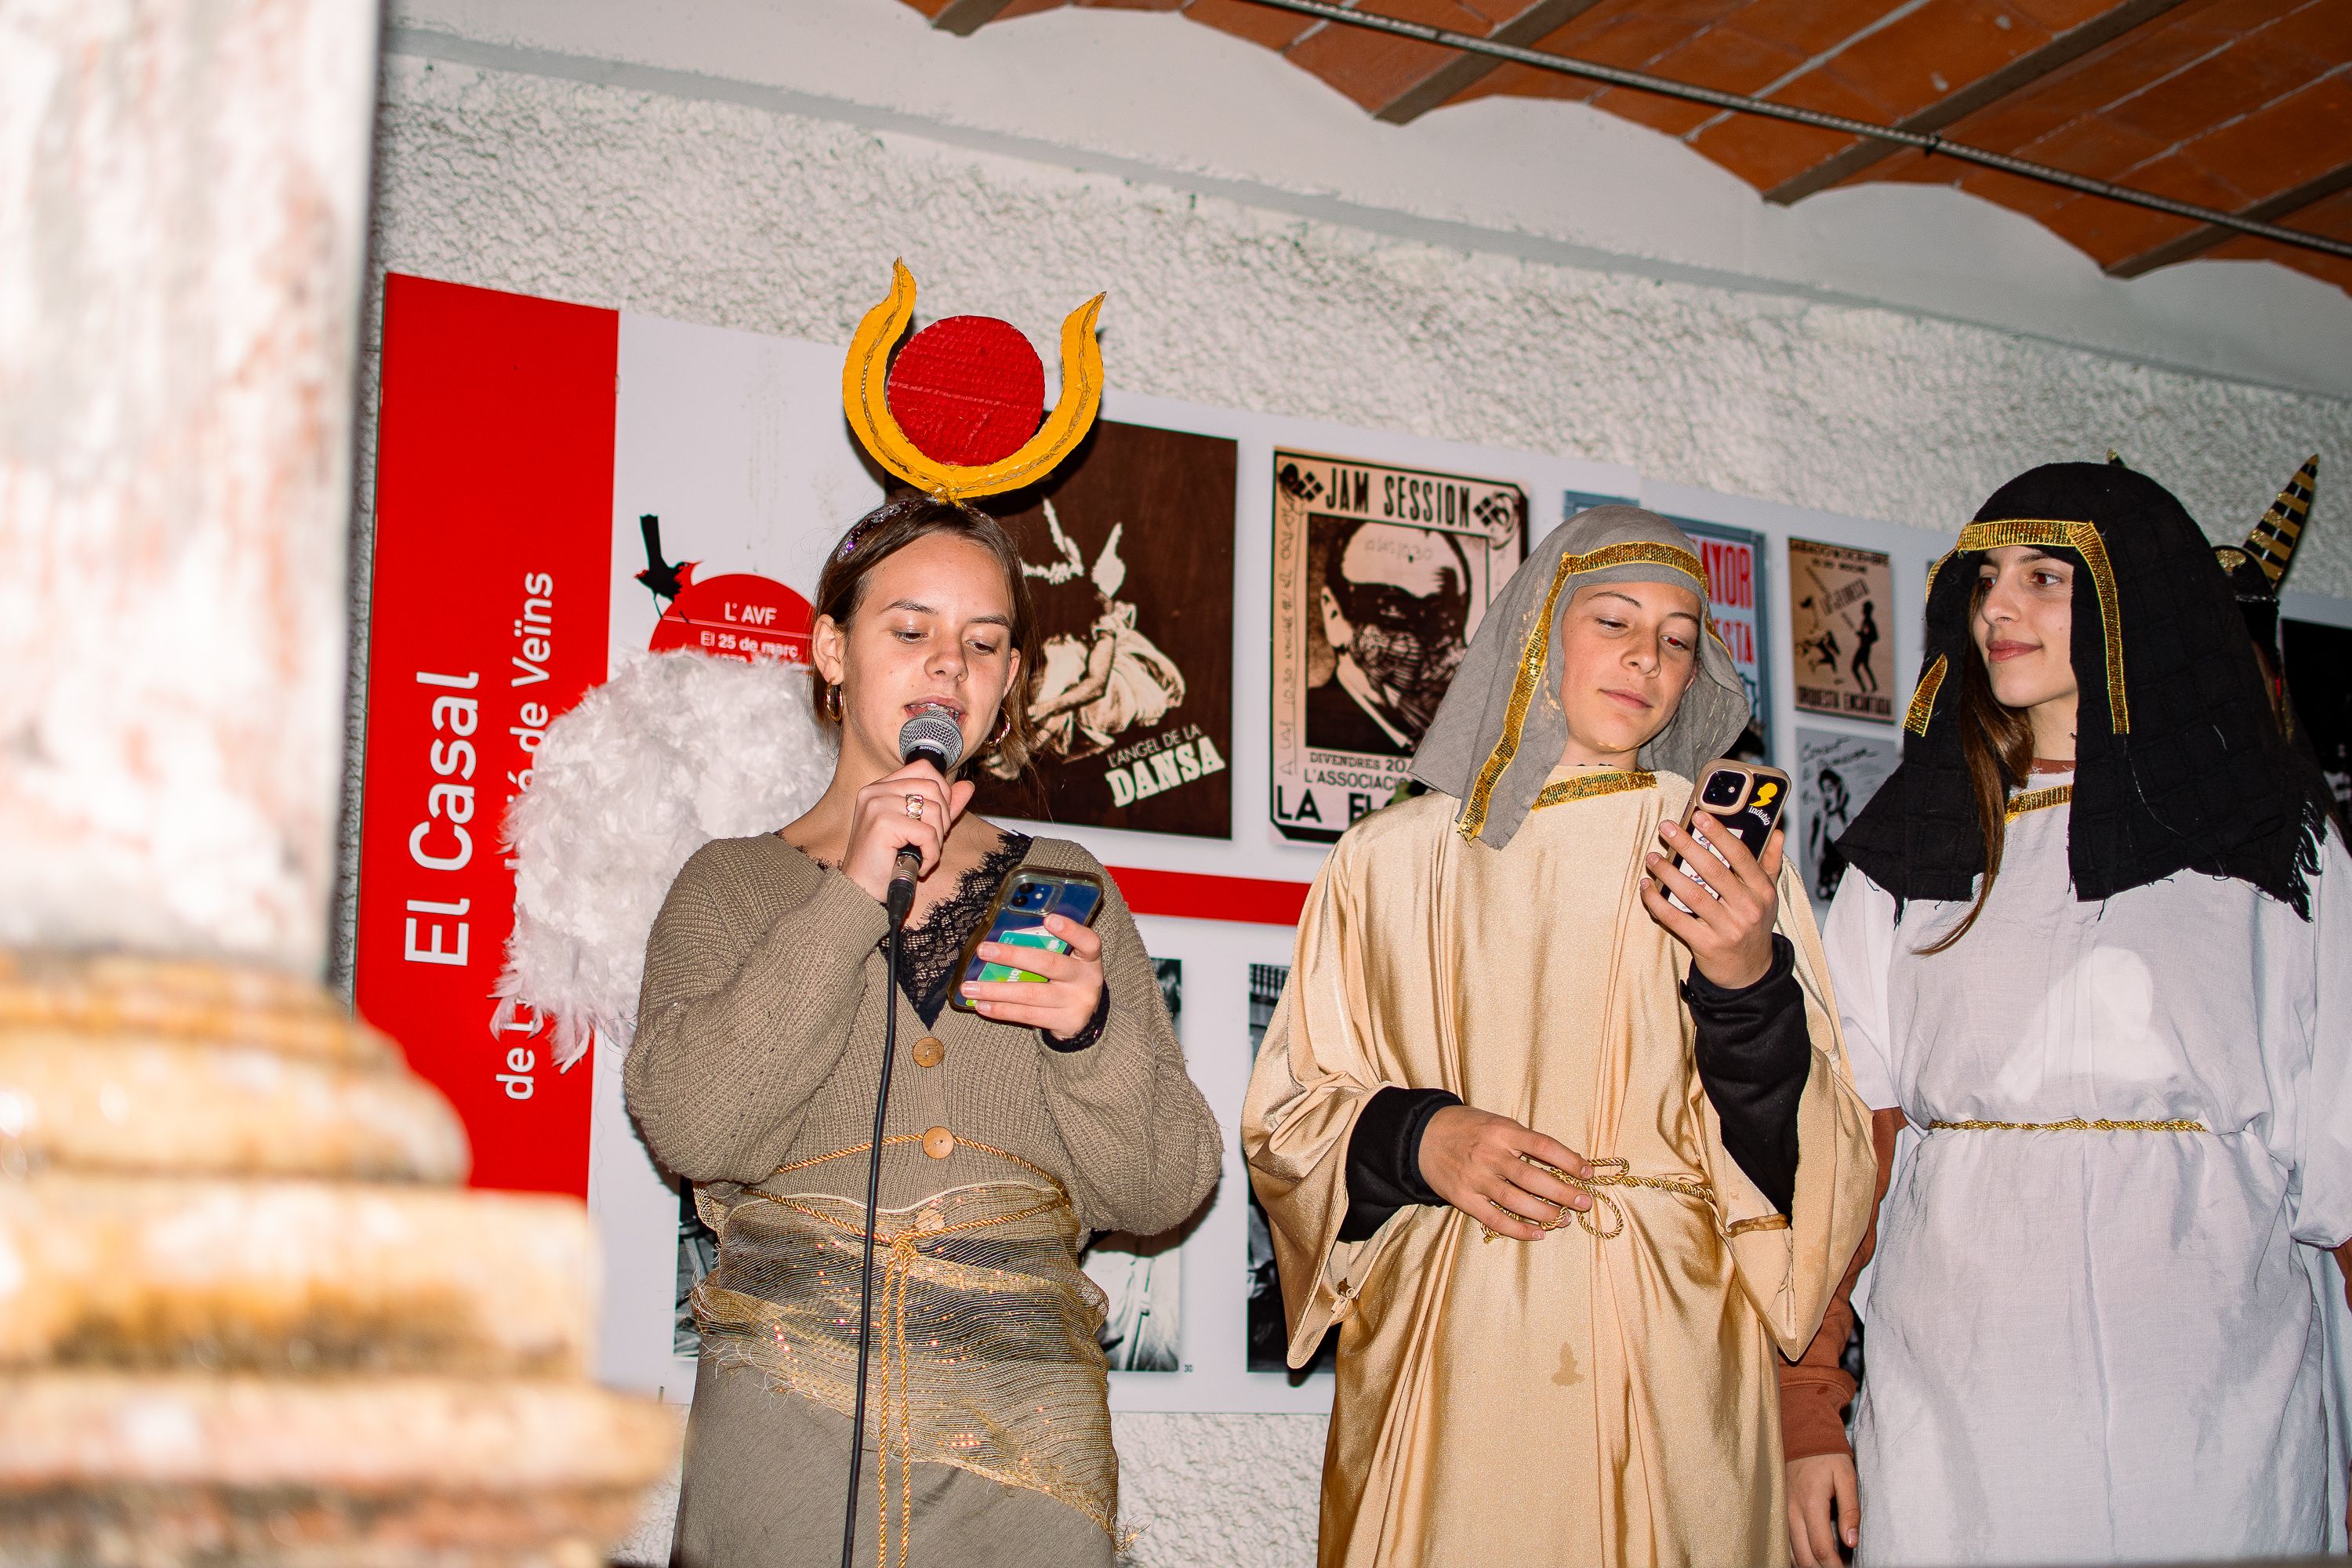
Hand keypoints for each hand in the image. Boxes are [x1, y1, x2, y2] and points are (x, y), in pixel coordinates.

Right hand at [840, 761, 974, 906]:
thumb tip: (968, 786)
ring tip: (923, 855)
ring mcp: (877, 805)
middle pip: (933, 788)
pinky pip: (927, 833)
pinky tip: (921, 866)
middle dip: (943, 819)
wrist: (861, 890)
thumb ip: (942, 807)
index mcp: (881, 787)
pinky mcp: (882, 823)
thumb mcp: (919, 829)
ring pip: (933, 811)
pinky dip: (932, 854)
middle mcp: (876, 791)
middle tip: (930, 842)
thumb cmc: (887, 862)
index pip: (924, 769)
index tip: (939, 818)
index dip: (942, 790)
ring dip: (937, 840)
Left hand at [960, 913, 1105, 1037]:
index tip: (1048, 919)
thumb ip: (1048, 948)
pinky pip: (1027, 1015)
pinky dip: (1002, 1010)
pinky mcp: (1064, 1022)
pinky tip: (982, 1005)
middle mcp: (1086, 979)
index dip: (1070, 930)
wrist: (1084, 1017)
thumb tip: (1004, 938)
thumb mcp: (1068, 960)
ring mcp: (1076, 1003)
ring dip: (997, 990)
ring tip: (970, 987)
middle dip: (1013, 956)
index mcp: (1089, 957)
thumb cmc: (1067, 979)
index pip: (1087, 941)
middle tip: (983, 951)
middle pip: (1049, 965)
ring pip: (1031, 994)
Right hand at [1415, 1105, 1591, 1241]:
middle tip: (1584, 1203)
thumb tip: (1563, 1164)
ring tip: (1564, 1219)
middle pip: (1533, 1178)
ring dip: (1545, 1213)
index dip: (1569, 1161)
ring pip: (1516, 1201)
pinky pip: (1494, 1219)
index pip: (1543, 1146)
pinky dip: (1518, 1229)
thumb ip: (1525, 1142)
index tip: (1587, 1173)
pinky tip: (1538, 1234)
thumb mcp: (1498, 1124)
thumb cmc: (1469, 1128)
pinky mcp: (1463, 1198)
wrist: (1423, 1135)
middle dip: (1564, 1193)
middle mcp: (1490, 1154)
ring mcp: (1475, 1178)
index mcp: (1502, 1131)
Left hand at [1640, 816, 1782, 989]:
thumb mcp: (1768, 894)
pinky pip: (1675, 919)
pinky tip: (1647, 887)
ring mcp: (1726, 928)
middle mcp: (1747, 908)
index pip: (1740, 856)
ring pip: (1691, 894)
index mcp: (1762, 890)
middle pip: (1712, 871)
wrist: (1750, 971)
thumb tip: (1776, 832)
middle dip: (1687, 846)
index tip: (1699, 816)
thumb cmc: (1754, 925)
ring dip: (1668, 873)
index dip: (1719, 834)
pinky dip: (1657, 902)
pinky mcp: (1706, 944)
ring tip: (1653, 857)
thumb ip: (1770, 863)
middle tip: (1667, 828)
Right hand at [1787, 1453, 1859, 1564]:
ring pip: (1790, 1551)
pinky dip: (1794, 1554)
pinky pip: (1782, 1540)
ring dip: (1807, 1564)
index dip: (1835, 1566)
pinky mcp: (1777, 1508)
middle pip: (1804, 1556)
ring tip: (1824, 1565)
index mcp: (1810, 1504)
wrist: (1802, 1434)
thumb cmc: (1828, 1456)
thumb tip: (1852, 1542)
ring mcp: (1780, 1510)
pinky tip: (1807, 1557)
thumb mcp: (1846, 1478)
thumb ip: (1850, 1511)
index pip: (1822, 1548)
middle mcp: (1791, 1510)